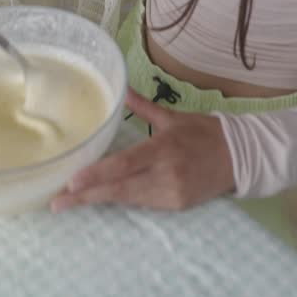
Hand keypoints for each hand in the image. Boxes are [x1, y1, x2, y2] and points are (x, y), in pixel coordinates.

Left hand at [51, 87, 235, 212]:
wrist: (239, 157)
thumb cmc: (204, 133)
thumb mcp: (173, 117)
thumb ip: (144, 107)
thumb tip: (124, 91)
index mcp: (163, 149)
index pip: (124, 165)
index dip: (97, 176)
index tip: (71, 182)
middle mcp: (165, 175)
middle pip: (119, 190)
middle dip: (86, 197)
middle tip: (56, 203)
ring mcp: (171, 194)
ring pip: (128, 199)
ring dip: (100, 199)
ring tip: (71, 200)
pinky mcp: (176, 206)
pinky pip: (143, 203)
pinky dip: (123, 199)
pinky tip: (104, 197)